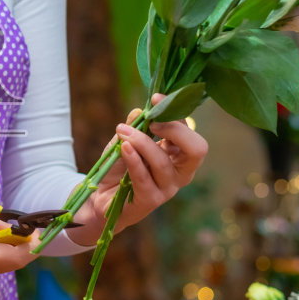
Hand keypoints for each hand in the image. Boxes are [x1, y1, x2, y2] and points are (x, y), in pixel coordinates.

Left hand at [71, 94, 208, 243]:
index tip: (155, 98)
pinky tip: (124, 147)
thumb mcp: (126, 141)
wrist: (101, 196)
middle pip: (197, 149)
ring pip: (162, 162)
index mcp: (180, 154)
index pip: (189, 130)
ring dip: (142, 143)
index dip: (175, 111)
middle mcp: (180, 172)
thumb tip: (140, 110)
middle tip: (152, 121)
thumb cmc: (119, 167)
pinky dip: (134, 160)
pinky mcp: (151, 201)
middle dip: (176, 130)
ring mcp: (168, 188)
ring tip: (124, 132)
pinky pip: (144, 178)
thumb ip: (135, 127)